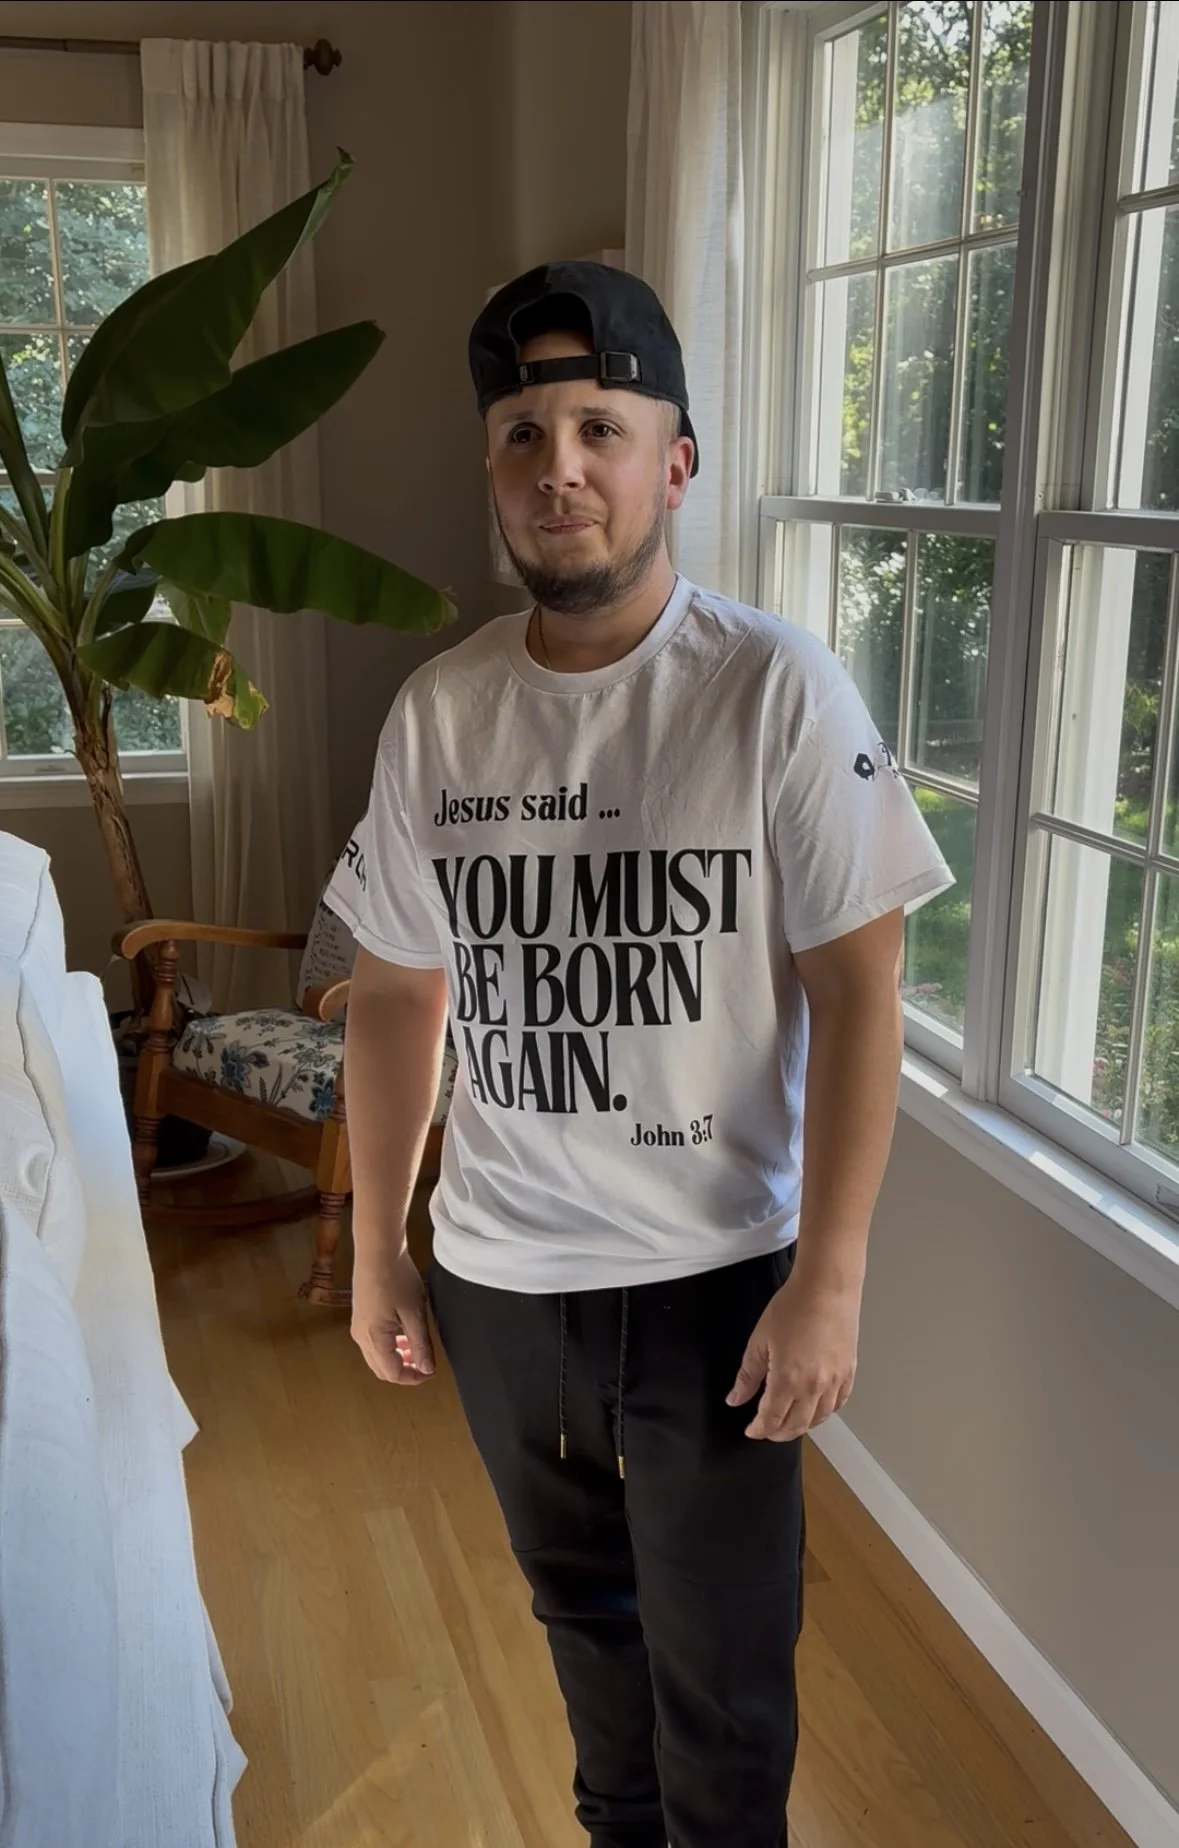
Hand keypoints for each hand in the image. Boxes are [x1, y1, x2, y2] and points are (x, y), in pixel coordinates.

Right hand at [351, 1247, 435, 1384]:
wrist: (378, 1250)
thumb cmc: (397, 1278)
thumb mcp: (414, 1313)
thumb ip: (421, 1344)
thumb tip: (427, 1369)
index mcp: (373, 1338)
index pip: (392, 1373)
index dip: (413, 1377)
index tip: (431, 1371)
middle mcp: (360, 1336)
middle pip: (382, 1369)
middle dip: (405, 1370)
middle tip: (426, 1362)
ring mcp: (358, 1326)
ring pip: (377, 1357)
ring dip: (397, 1358)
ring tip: (418, 1346)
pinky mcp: (360, 1317)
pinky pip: (373, 1343)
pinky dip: (390, 1346)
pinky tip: (405, 1333)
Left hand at [727, 1269, 859, 1440]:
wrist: (826, 1288)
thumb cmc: (793, 1307)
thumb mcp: (759, 1340)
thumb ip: (747, 1376)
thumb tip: (735, 1399)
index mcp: (788, 1380)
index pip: (771, 1419)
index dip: (759, 1430)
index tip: (751, 1430)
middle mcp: (814, 1387)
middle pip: (796, 1426)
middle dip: (779, 1433)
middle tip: (767, 1431)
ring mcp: (835, 1382)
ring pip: (819, 1419)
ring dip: (802, 1425)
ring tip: (789, 1422)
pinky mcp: (849, 1372)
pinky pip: (838, 1403)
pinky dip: (825, 1412)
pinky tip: (816, 1408)